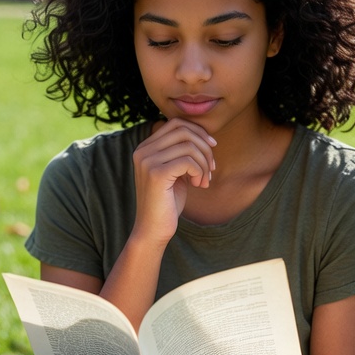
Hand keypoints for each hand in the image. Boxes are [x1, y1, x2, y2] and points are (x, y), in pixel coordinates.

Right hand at [131, 119, 215, 242]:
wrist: (153, 230)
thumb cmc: (168, 202)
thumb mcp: (176, 172)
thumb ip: (182, 152)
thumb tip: (203, 135)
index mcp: (145, 147)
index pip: (176, 123)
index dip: (198, 132)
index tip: (212, 148)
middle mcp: (143, 151)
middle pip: (183, 131)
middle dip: (205, 147)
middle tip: (211, 168)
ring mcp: (147, 161)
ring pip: (189, 146)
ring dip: (204, 163)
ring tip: (204, 181)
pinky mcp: (156, 174)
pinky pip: (188, 161)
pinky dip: (200, 172)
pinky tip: (199, 185)